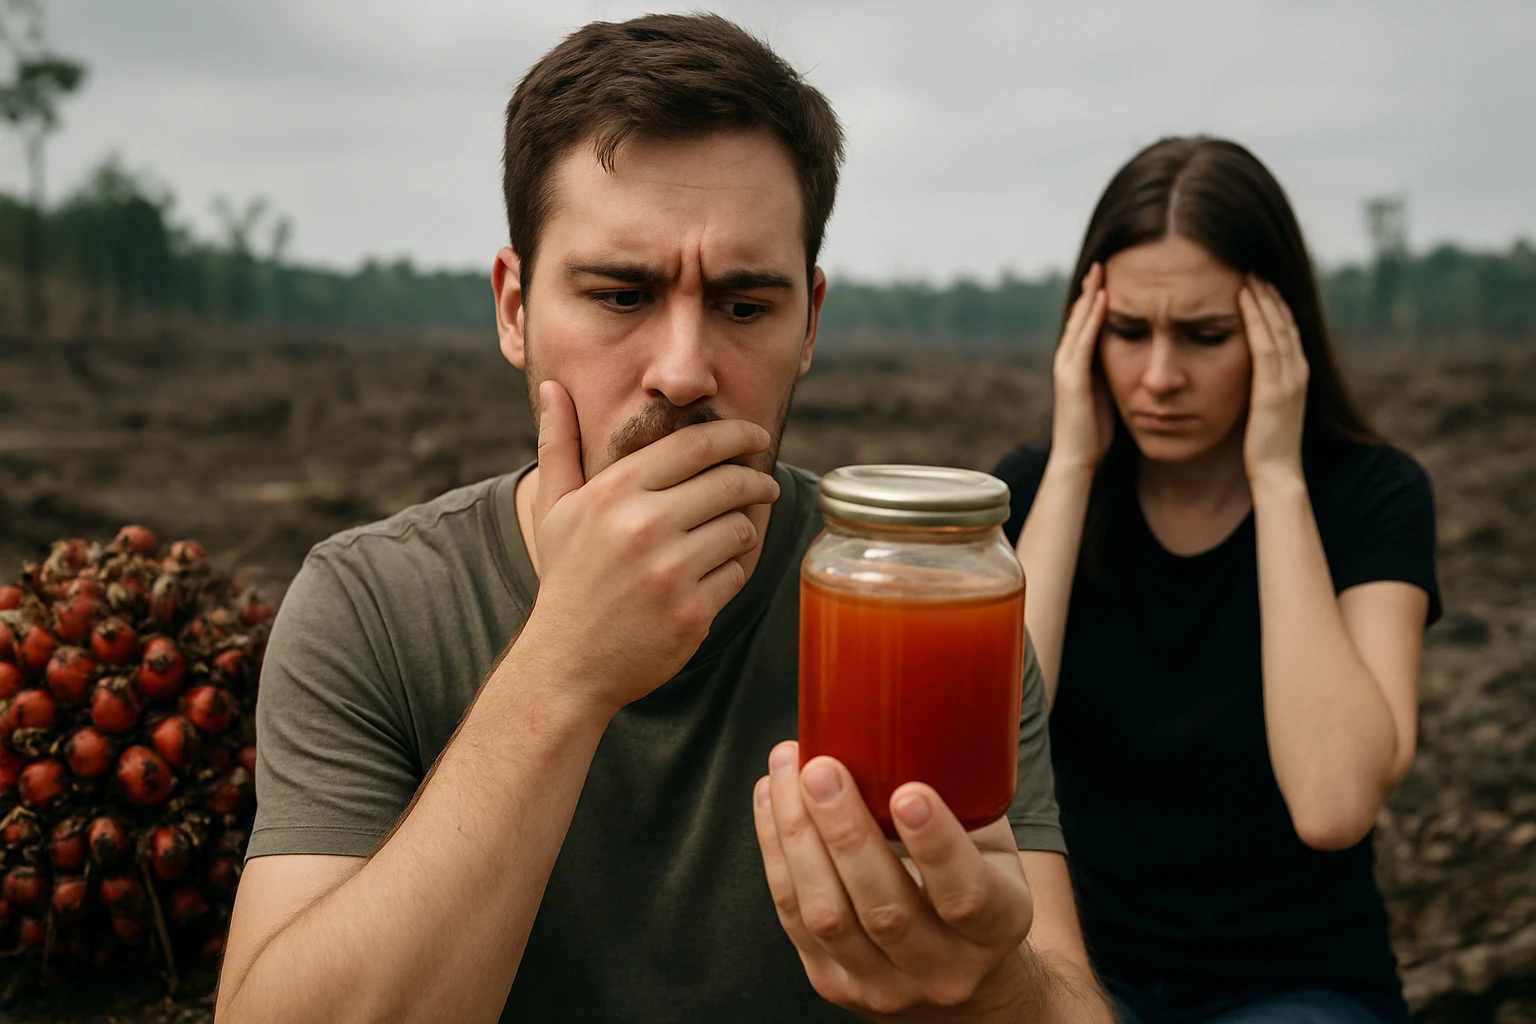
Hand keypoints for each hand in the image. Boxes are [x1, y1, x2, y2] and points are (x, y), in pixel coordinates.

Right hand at [521, 380, 780, 716]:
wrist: (567, 663)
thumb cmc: (566, 579)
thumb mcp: (554, 509)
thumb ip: (557, 444)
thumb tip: (551, 385)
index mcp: (615, 492)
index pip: (695, 446)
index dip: (736, 435)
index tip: (756, 436)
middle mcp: (643, 526)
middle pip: (729, 483)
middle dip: (755, 481)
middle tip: (763, 484)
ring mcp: (670, 572)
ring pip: (741, 529)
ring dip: (744, 528)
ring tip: (731, 532)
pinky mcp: (692, 612)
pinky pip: (738, 574)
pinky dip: (734, 571)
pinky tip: (716, 572)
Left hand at [754, 742, 1033, 1020]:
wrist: (959, 968)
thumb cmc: (974, 878)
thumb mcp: (991, 844)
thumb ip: (963, 793)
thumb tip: (921, 696)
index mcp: (997, 926)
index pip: (966, 896)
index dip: (936, 846)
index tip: (908, 793)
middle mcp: (943, 970)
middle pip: (884, 909)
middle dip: (845, 833)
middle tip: (822, 769)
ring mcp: (884, 986)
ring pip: (828, 916)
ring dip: (798, 837)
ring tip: (787, 771)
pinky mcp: (834, 983)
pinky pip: (793, 917)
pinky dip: (777, 852)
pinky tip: (771, 799)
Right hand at [1048, 263, 1114, 471]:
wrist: (1078, 460)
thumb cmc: (1095, 433)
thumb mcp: (1109, 394)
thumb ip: (1114, 374)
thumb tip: (1135, 360)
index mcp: (1077, 365)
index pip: (1084, 324)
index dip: (1095, 300)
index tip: (1108, 279)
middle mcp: (1066, 360)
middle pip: (1078, 316)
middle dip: (1090, 289)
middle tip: (1102, 264)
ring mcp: (1067, 367)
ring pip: (1078, 322)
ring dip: (1090, 295)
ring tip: (1101, 270)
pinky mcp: (1072, 377)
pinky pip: (1084, 340)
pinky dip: (1092, 317)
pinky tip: (1103, 298)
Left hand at [1239, 276, 1308, 482]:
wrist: (1277, 474)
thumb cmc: (1266, 446)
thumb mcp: (1265, 407)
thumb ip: (1261, 386)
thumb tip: (1247, 373)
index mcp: (1297, 375)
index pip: (1287, 330)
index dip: (1275, 304)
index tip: (1259, 282)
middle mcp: (1298, 371)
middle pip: (1286, 321)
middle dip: (1270, 293)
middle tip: (1253, 266)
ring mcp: (1289, 378)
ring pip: (1277, 326)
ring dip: (1264, 297)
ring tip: (1248, 272)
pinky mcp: (1274, 388)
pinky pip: (1265, 344)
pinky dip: (1256, 318)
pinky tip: (1243, 298)